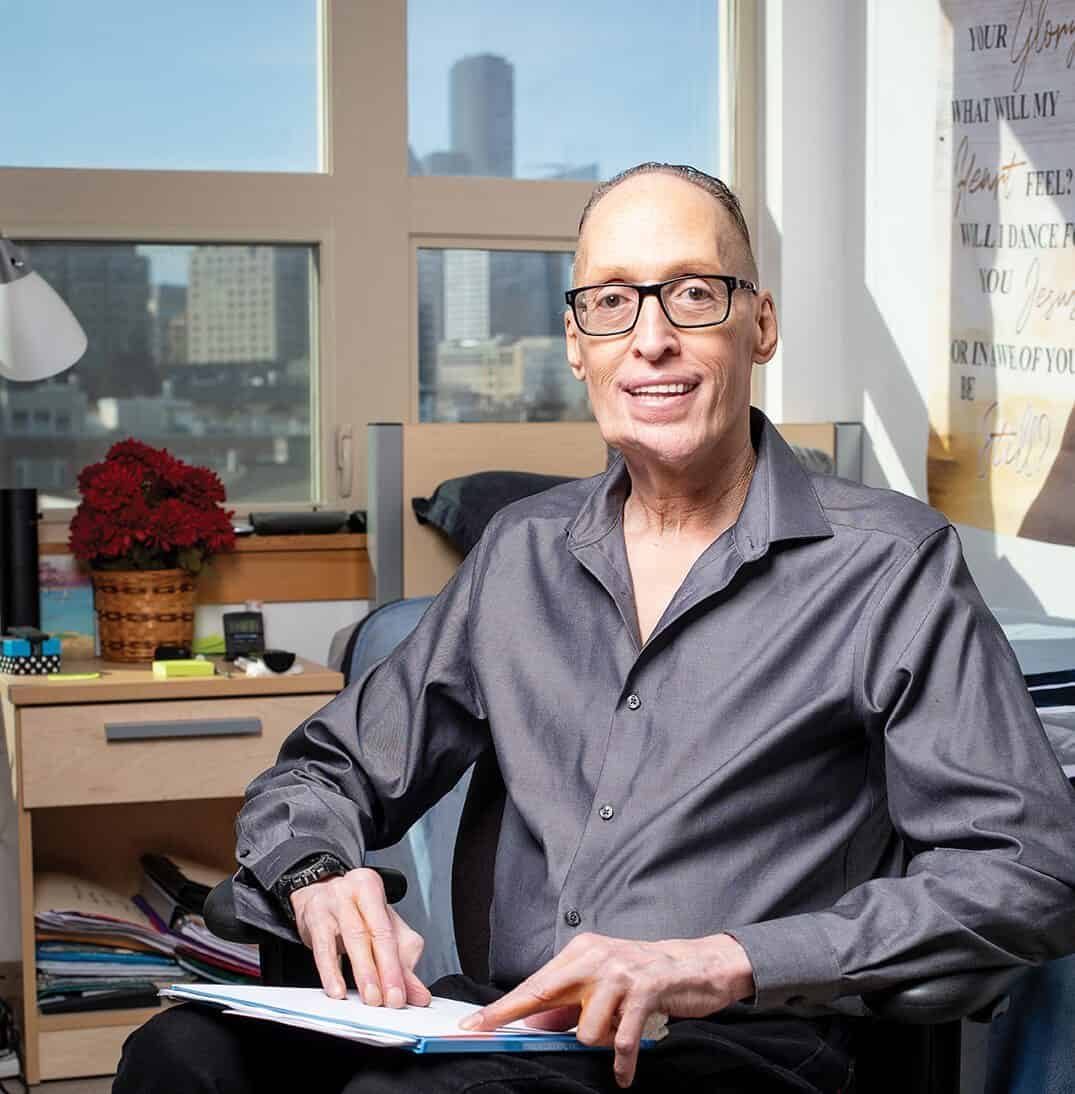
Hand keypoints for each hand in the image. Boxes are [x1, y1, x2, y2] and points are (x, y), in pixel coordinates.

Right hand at [290, 866, 430, 1008]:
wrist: (312, 895)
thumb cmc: (350, 910)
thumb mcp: (378, 925)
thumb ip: (401, 960)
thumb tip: (417, 993)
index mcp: (373, 888)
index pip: (390, 932)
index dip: (398, 966)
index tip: (401, 994)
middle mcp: (353, 891)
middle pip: (375, 933)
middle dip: (386, 970)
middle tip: (391, 999)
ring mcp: (332, 902)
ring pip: (353, 939)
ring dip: (363, 973)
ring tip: (370, 998)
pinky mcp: (314, 917)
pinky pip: (323, 948)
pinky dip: (332, 973)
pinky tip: (337, 990)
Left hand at [459, 932, 754, 1088]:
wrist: (696, 965)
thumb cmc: (645, 977)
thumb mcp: (603, 984)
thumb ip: (569, 1004)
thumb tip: (532, 1026)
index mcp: (581, 952)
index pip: (534, 984)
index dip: (502, 1007)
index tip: (472, 1023)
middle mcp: (595, 955)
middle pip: (544, 995)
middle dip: (512, 1017)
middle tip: (484, 1032)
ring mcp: (620, 971)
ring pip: (585, 1029)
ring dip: (601, 1043)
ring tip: (619, 1034)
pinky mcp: (644, 988)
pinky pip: (621, 1039)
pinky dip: (622, 1063)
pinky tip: (624, 1075)